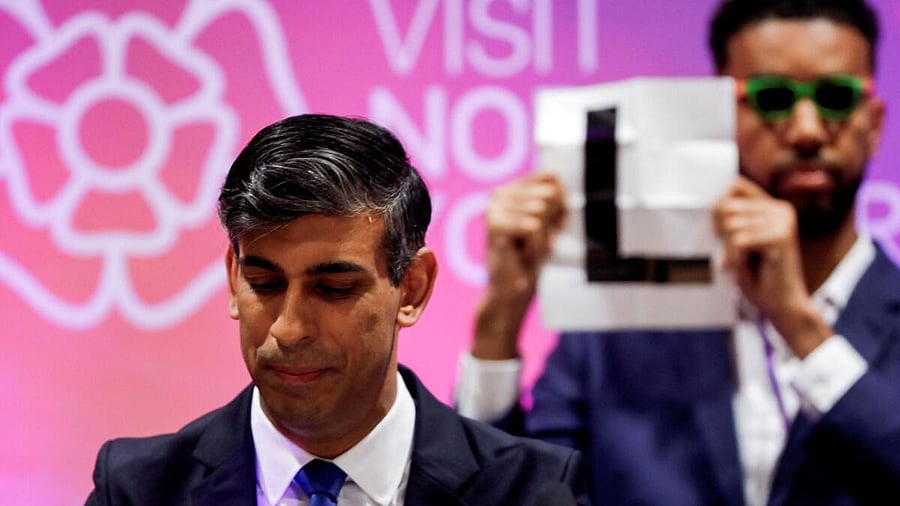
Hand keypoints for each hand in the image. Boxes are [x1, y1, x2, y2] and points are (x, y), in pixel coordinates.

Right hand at [472, 172, 565, 358]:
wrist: (511, 288)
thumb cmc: (530, 257)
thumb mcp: (551, 223)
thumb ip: (556, 197)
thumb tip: (554, 179)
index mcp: (513, 189)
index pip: (552, 178)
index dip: (560, 206)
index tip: (549, 227)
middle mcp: (499, 192)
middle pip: (549, 193)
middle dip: (550, 223)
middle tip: (533, 242)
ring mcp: (494, 206)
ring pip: (541, 209)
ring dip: (541, 236)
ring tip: (526, 249)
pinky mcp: (493, 223)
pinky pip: (533, 226)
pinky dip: (535, 244)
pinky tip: (521, 253)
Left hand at [713, 176, 830, 356]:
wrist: (782, 305)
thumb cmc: (757, 276)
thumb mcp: (740, 242)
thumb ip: (730, 220)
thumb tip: (708, 204)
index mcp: (772, 207)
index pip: (734, 185)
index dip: (718, 205)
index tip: (719, 231)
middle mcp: (780, 209)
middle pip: (726, 207)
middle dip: (722, 236)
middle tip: (737, 256)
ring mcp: (782, 221)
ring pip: (730, 226)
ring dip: (730, 252)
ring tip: (747, 264)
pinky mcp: (780, 236)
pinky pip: (738, 242)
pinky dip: (736, 260)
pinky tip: (750, 270)